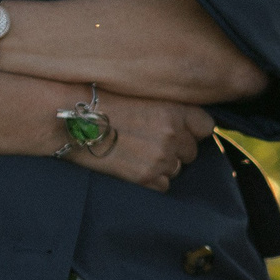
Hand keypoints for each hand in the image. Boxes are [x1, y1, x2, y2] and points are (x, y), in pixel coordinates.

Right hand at [69, 92, 212, 192]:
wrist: (72, 119)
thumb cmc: (104, 102)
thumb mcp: (145, 94)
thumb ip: (171, 108)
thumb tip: (188, 123)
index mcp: (177, 110)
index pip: (207, 127)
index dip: (192, 130)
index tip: (179, 129)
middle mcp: (174, 134)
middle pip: (192, 151)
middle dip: (177, 149)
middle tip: (152, 142)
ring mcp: (161, 157)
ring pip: (177, 169)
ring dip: (164, 165)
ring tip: (138, 153)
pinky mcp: (145, 177)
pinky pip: (163, 185)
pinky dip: (152, 180)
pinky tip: (134, 166)